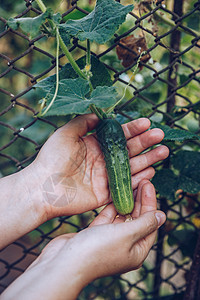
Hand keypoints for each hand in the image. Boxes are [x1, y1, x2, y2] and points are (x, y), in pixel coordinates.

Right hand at [1, 180, 165, 299]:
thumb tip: (162, 216)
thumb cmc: (97, 249)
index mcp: (136, 251)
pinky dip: (111, 207)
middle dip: (140, 200)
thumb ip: (144, 223)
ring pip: (122, 217)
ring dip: (127, 201)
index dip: (150, 203)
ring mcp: (109, 240)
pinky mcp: (95, 234)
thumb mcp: (126, 234)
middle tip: (141, 180)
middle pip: (137, 219)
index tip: (148, 184)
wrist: (64, 262)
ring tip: (130, 183)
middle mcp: (124, 246)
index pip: (149, 223)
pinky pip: (107, 218)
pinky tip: (115, 194)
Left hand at [27, 114, 168, 217]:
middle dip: (145, 142)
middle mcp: (103, 160)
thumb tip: (99, 114)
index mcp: (95, 145)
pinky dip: (139, 179)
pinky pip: (126, 186)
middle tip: (160, 135)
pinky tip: (151, 171)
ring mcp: (106, 177)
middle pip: (129, 150)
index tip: (147, 122)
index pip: (118, 135)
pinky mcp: (106, 193)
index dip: (133, 129)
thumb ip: (83, 122)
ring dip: (148, 159)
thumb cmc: (51, 159)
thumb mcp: (65, 133)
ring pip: (131, 167)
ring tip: (163, 152)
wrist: (42, 187)